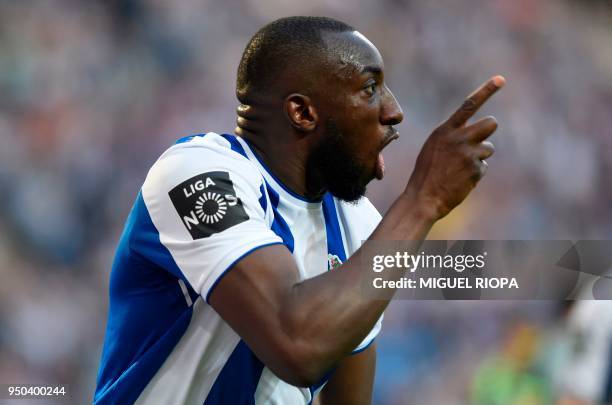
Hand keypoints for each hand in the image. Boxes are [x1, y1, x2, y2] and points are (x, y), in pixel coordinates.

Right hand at [406, 75, 505, 219]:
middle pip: (490, 123)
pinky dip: (474, 174)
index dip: (486, 90)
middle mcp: (458, 138)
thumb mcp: (433, 148)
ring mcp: (468, 153)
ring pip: (489, 148)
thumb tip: (474, 132)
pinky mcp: (475, 169)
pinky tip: (459, 180)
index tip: (501, 79)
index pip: (469, 105)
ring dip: (480, 157)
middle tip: (478, 143)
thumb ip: (451, 137)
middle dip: (487, 132)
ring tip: (461, 168)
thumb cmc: (427, 173)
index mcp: (444, 130)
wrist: (423, 198)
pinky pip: (484, 167)